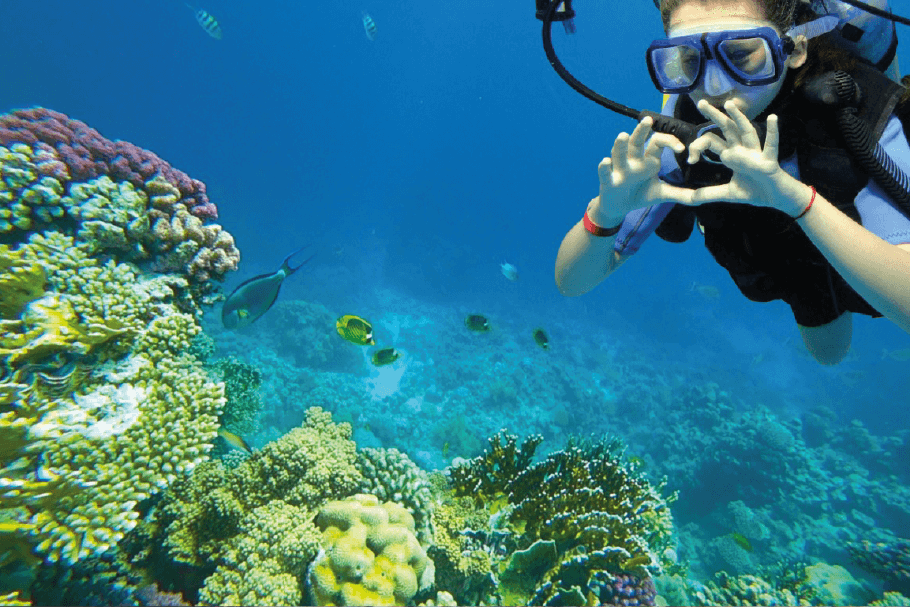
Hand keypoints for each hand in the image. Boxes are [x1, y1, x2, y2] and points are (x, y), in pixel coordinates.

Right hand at [593, 116, 693, 223]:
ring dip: (621, 145)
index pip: (658, 142)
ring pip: (619, 154)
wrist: (619, 207)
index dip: (670, 142)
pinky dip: (604, 167)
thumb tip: (701, 198)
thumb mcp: (662, 194)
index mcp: (648, 159)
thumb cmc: (640, 194)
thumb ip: (680, 194)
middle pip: (637, 142)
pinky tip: (605, 161)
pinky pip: (605, 172)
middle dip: (641, 131)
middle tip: (648, 120)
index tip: (680, 149)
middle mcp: (633, 160)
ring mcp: (620, 169)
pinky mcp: (608, 181)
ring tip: (623, 136)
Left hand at [686, 100, 807, 213]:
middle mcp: (742, 150)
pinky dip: (772, 132)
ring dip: (739, 118)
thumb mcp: (727, 193)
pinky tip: (773, 118)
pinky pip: (770, 145)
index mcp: (731, 155)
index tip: (690, 160)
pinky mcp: (768, 162)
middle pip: (727, 129)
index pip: (712, 141)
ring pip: (746, 132)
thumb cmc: (754, 191)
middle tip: (701, 102)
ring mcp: (755, 154)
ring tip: (729, 104)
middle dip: (715, 115)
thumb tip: (689, 198)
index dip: (698, 146)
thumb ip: (708, 194)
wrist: (775, 199)